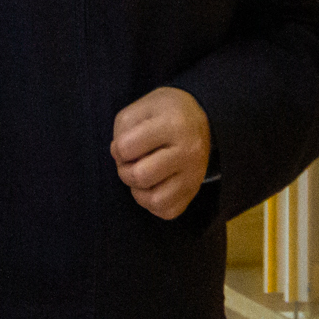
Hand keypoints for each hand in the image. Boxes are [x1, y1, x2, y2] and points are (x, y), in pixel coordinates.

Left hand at [110, 87, 210, 220]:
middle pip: (140, 176)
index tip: (125, 143)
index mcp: (173, 124)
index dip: (117, 147)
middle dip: (125, 171)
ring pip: (154, 200)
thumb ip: (123, 131)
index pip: (126, 147)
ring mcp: (194, 175)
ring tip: (142, 175)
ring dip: (138, 191)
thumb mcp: (141, 107)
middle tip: (131, 161)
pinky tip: (153, 185)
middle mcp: (188, 151)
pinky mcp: (193, 193)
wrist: (201, 121)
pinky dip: (152, 203)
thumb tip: (121, 160)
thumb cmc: (165, 113)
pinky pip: (166, 211)